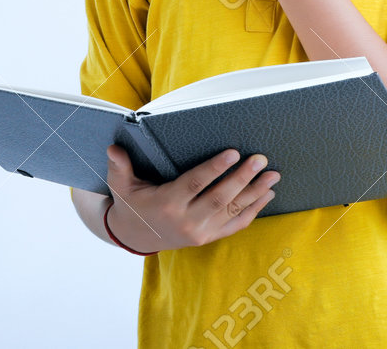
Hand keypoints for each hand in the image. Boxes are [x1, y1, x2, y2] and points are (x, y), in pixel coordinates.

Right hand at [103, 145, 280, 253]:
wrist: (136, 236)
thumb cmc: (131, 204)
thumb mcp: (121, 186)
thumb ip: (119, 166)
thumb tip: (114, 148)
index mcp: (167, 204)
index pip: (195, 184)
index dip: (215, 168)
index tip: (234, 152)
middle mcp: (186, 221)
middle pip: (220, 197)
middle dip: (243, 177)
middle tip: (260, 159)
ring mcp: (200, 232)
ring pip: (232, 211)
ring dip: (255, 192)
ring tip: (273, 175)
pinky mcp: (209, 238)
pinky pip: (235, 225)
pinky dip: (254, 210)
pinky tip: (267, 195)